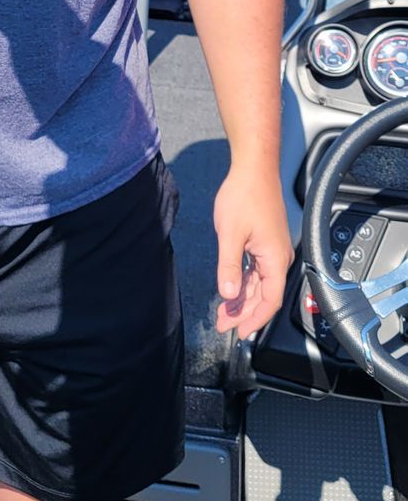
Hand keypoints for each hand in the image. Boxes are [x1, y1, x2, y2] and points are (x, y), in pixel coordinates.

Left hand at [213, 169, 293, 340]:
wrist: (254, 169)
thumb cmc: (245, 195)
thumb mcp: (230, 234)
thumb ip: (228, 267)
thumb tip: (227, 294)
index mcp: (274, 259)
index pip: (269, 301)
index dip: (254, 320)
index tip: (238, 332)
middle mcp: (278, 257)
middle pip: (265, 296)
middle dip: (244, 313)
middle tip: (222, 323)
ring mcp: (272, 250)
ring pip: (260, 284)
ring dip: (242, 299)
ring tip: (223, 311)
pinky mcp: (266, 243)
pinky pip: (257, 271)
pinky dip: (244, 283)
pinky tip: (231, 289)